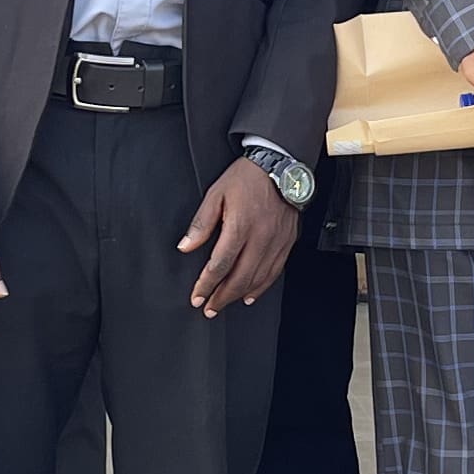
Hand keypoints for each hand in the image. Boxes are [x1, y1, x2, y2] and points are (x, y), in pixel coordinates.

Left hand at [180, 161, 298, 317]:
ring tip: (224, 303)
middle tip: (208, 308)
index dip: (206, 285)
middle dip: (221, 297)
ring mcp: (277, 242)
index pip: (220, 265)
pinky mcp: (287, 243)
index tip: (197, 297)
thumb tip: (186, 247)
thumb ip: (201, 223)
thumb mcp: (216, 194)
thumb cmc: (247, 178)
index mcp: (240, 227)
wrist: (280, 165)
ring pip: (258, 279)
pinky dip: (261, 287)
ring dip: (239, 295)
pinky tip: (250, 294)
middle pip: (239, 278)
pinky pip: (275, 272)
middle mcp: (261, 238)